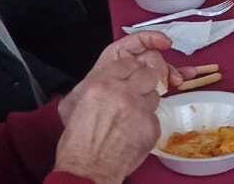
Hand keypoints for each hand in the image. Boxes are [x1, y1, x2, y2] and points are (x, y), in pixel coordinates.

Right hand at [53, 34, 184, 182]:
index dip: (131, 70)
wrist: (88, 171)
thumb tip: (109, 84)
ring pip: (155, 96)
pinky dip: (148, 124)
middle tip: (138, 92)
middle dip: (146, 81)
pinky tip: (135, 133)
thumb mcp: (78, 106)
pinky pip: (155, 118)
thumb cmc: (78, 145)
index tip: (131, 76)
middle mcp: (123, 93)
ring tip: (133, 118)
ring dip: (147, 103)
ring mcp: (140, 110)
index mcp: (101, 85)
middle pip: (148, 74)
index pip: (128, 63)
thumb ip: (99, 89)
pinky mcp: (152, 127)